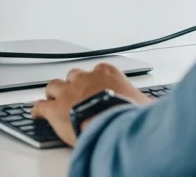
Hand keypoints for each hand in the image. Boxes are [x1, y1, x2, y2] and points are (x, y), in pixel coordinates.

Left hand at [31, 63, 151, 146]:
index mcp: (107, 73)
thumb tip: (159, 106)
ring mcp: (68, 92)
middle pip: (74, 75)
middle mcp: (85, 78)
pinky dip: (37, 110)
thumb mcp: (145, 104)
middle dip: (73, 84)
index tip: (97, 85)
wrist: (112, 125)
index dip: (95, 79)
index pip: (98, 70)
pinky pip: (40, 106)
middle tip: (75, 94)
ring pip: (54, 86)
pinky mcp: (54, 109)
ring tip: (54, 99)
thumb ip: (147, 102)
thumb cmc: (129, 114)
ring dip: (54, 93)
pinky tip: (36, 113)